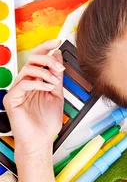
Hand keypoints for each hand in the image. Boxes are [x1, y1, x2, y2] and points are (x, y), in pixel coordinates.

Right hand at [4, 39, 63, 155]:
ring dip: (45, 72)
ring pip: (27, 69)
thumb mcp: (57, 94)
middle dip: (47, 59)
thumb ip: (56, 76)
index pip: (38, 58)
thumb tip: (57, 55)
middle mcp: (24, 83)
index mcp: (35, 80)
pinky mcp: (12, 99)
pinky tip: (48, 88)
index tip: (58, 41)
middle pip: (32, 59)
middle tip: (59, 67)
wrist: (41, 141)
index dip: (46, 47)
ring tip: (55, 82)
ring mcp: (17, 90)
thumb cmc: (47, 122)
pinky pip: (24, 83)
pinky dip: (38, 82)